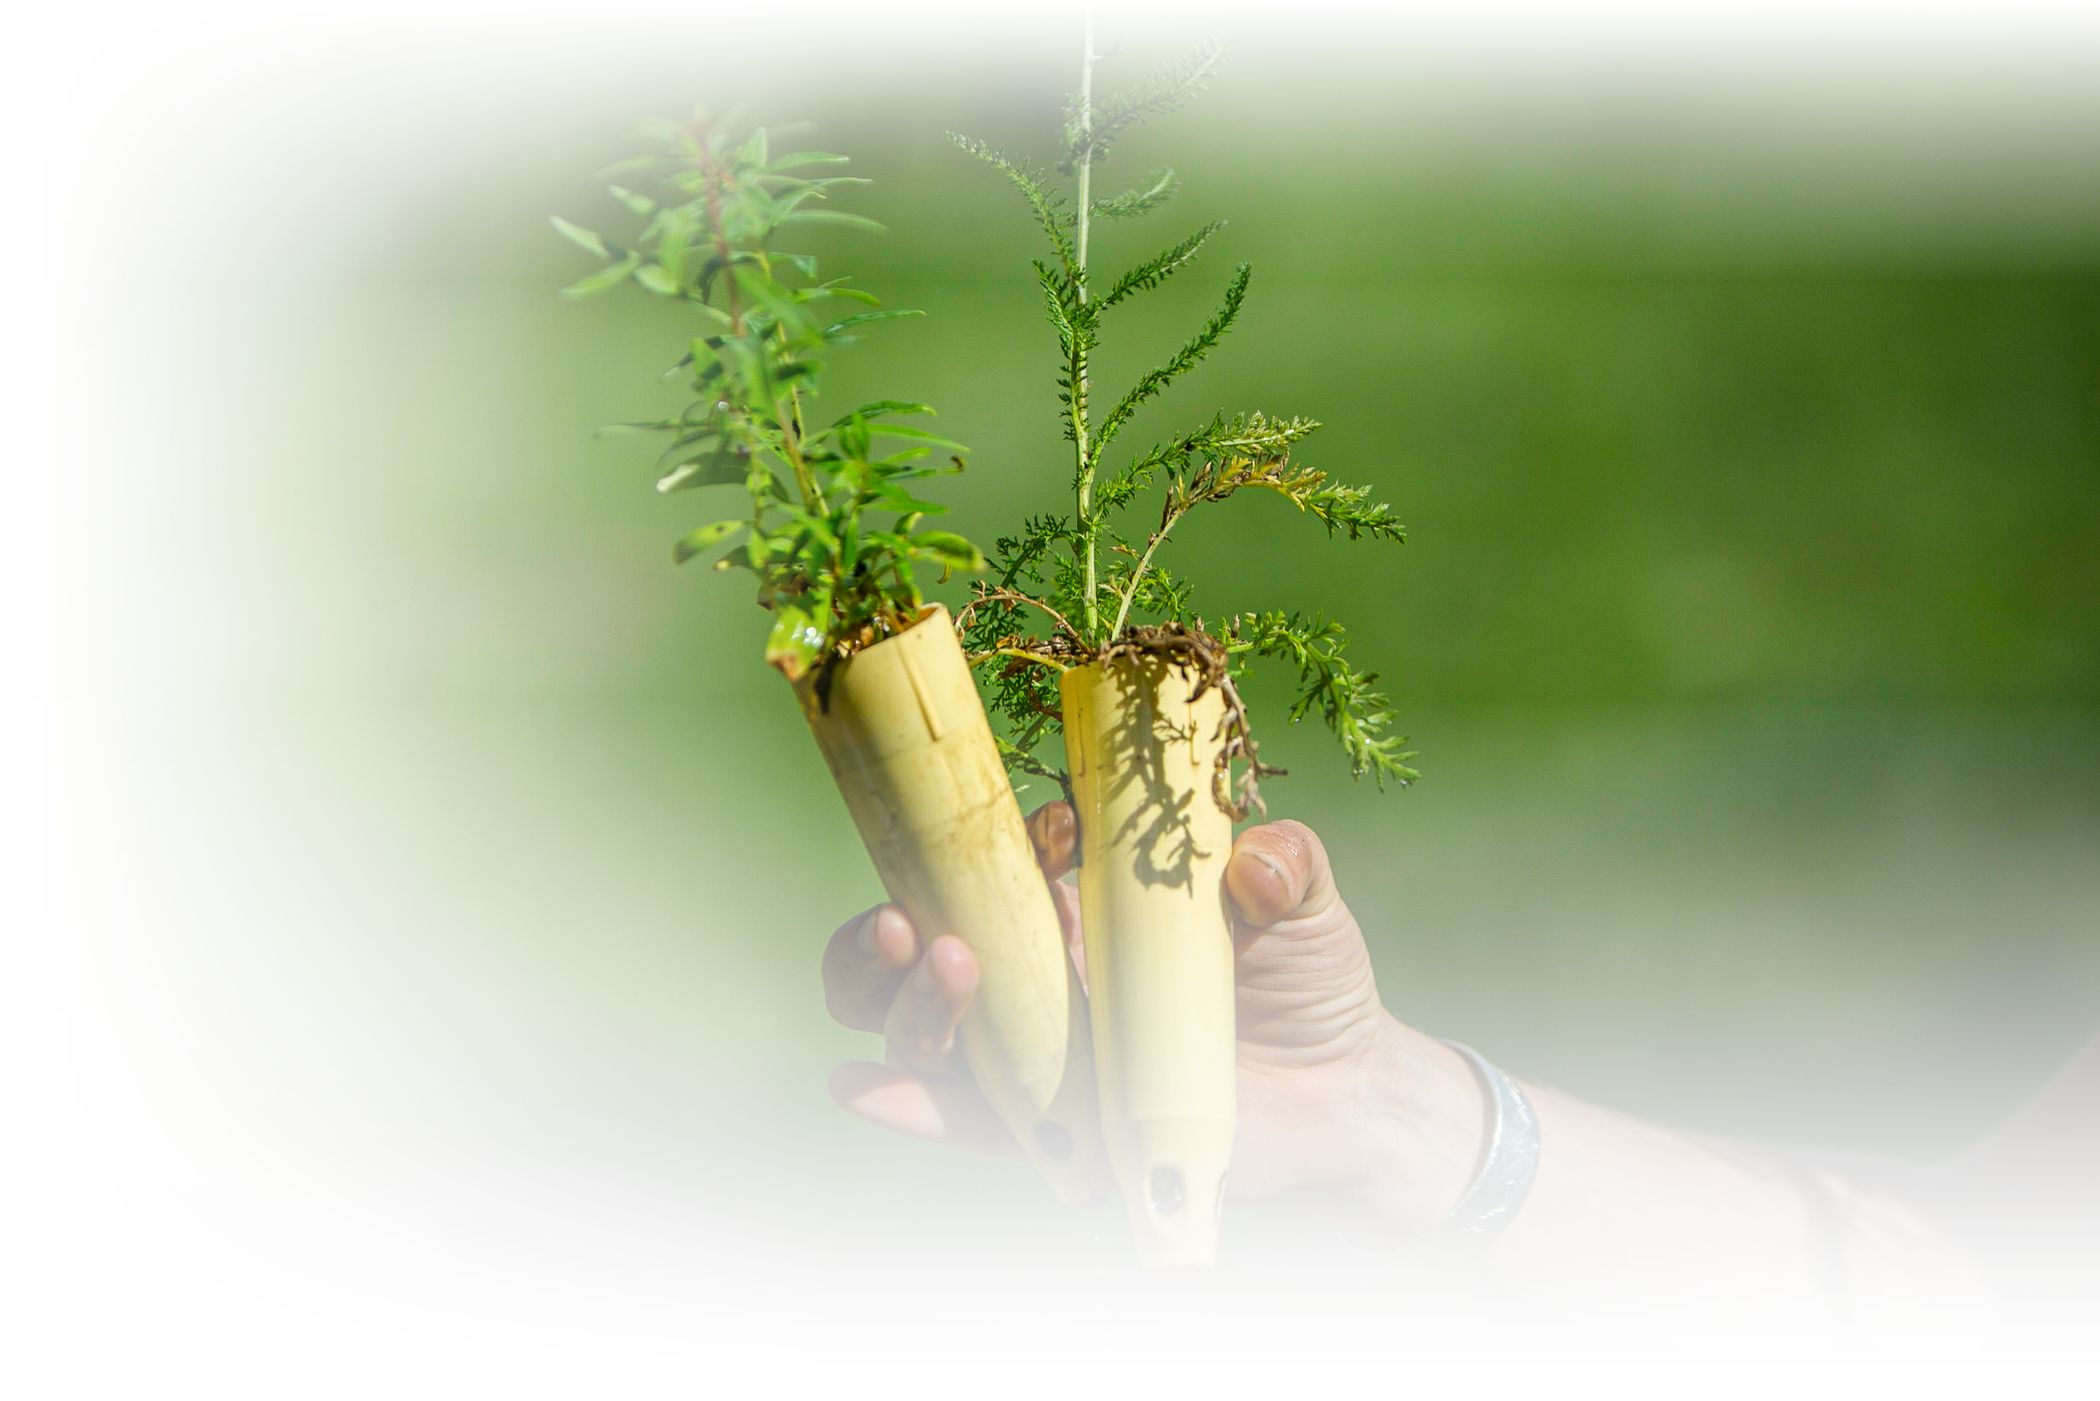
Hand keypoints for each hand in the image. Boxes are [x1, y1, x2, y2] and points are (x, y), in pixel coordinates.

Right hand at [821, 804, 1486, 1226]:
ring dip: (908, 1003)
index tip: (1056, 828)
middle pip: (910, 951)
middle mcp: (1037, 977)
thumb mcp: (1305, 901)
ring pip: (920, 1030)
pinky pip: (964, 1122)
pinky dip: (906, 1106)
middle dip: (880, 932)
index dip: (988, 839)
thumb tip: (1254, 857)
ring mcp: (1039, 1054)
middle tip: (909, 920)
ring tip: (950, 970)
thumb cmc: (1307, 980)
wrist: (1345, 1094)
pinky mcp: (1056, 1131)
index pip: (989, 864)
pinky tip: (862, 1088)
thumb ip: (1289, 859)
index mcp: (1073, 908)